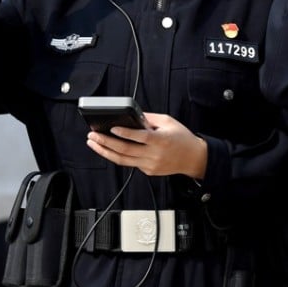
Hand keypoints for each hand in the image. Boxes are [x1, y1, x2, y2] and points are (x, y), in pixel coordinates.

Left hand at [85, 112, 207, 178]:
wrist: (193, 159)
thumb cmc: (182, 138)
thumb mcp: (169, 121)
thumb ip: (149, 118)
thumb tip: (132, 115)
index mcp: (161, 140)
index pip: (139, 137)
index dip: (124, 133)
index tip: (111, 128)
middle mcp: (154, 155)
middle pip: (125, 150)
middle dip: (105, 142)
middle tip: (93, 135)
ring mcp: (150, 165)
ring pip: (123, 160)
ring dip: (105, 152)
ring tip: (94, 143)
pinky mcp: (148, 171)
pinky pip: (130, 163)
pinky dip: (118, 156)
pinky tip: (108, 149)